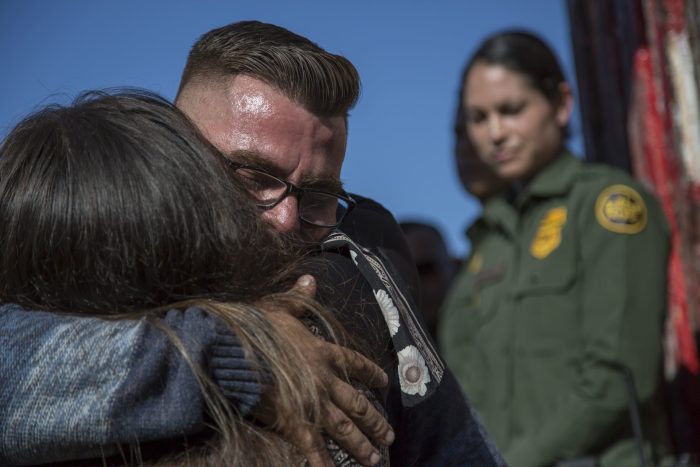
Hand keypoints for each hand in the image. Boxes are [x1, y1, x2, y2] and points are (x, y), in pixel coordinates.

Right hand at [256, 275, 394, 466]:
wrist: (237, 352)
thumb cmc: (255, 327)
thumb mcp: (280, 307)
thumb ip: (299, 298)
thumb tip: (311, 279)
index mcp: (323, 351)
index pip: (355, 363)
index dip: (372, 373)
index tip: (384, 382)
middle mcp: (324, 379)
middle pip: (357, 403)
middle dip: (375, 421)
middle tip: (389, 436)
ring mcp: (312, 402)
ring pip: (344, 427)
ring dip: (362, 444)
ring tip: (375, 459)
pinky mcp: (294, 421)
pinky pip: (313, 447)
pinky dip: (322, 463)